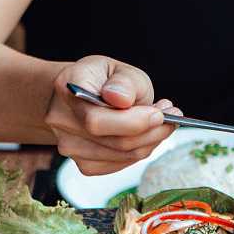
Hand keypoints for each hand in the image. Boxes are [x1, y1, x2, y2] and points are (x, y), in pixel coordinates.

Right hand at [45, 55, 179, 174]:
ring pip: (122, 155)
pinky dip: (141, 150)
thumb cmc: (104, 80)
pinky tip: (146, 134)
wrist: (84, 95)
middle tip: (172, 116)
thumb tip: (120, 98)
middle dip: (152, 131)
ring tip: (162, 121)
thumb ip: (124, 82)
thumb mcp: (119, 69)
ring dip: (151, 140)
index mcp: (67, 88)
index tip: (159, 113)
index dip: (132, 121)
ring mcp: (69, 145)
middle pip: (114, 141)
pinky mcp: (83, 163)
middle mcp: (61, 120)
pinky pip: (121, 164)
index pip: (96, 119)